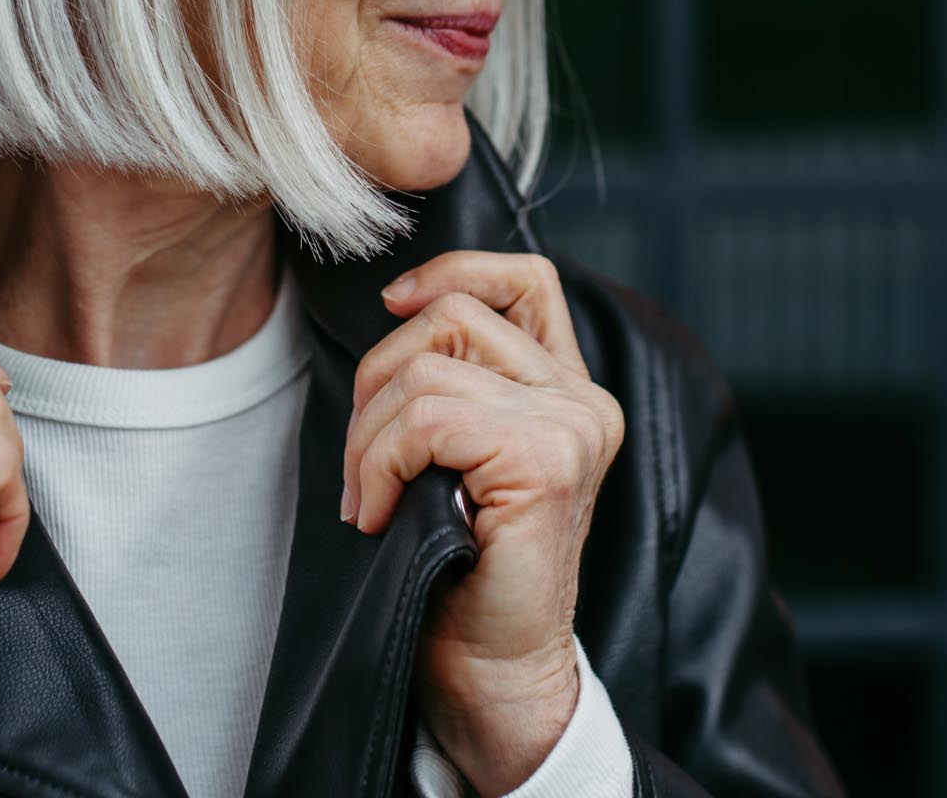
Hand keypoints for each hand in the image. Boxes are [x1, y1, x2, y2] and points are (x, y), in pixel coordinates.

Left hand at [341, 250, 624, 796]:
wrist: (491, 673)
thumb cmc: (463, 573)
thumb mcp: (459, 454)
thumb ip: (457, 381)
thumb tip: (399, 306)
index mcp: (568, 389)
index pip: (524, 278)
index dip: (451, 273)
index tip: (394, 306)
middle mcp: (583, 399)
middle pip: (451, 317)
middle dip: (377, 383)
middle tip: (363, 467)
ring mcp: (571, 428)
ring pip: (427, 370)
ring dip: (370, 438)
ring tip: (369, 498)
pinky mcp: (545, 464)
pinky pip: (428, 420)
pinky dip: (380, 464)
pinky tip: (381, 515)